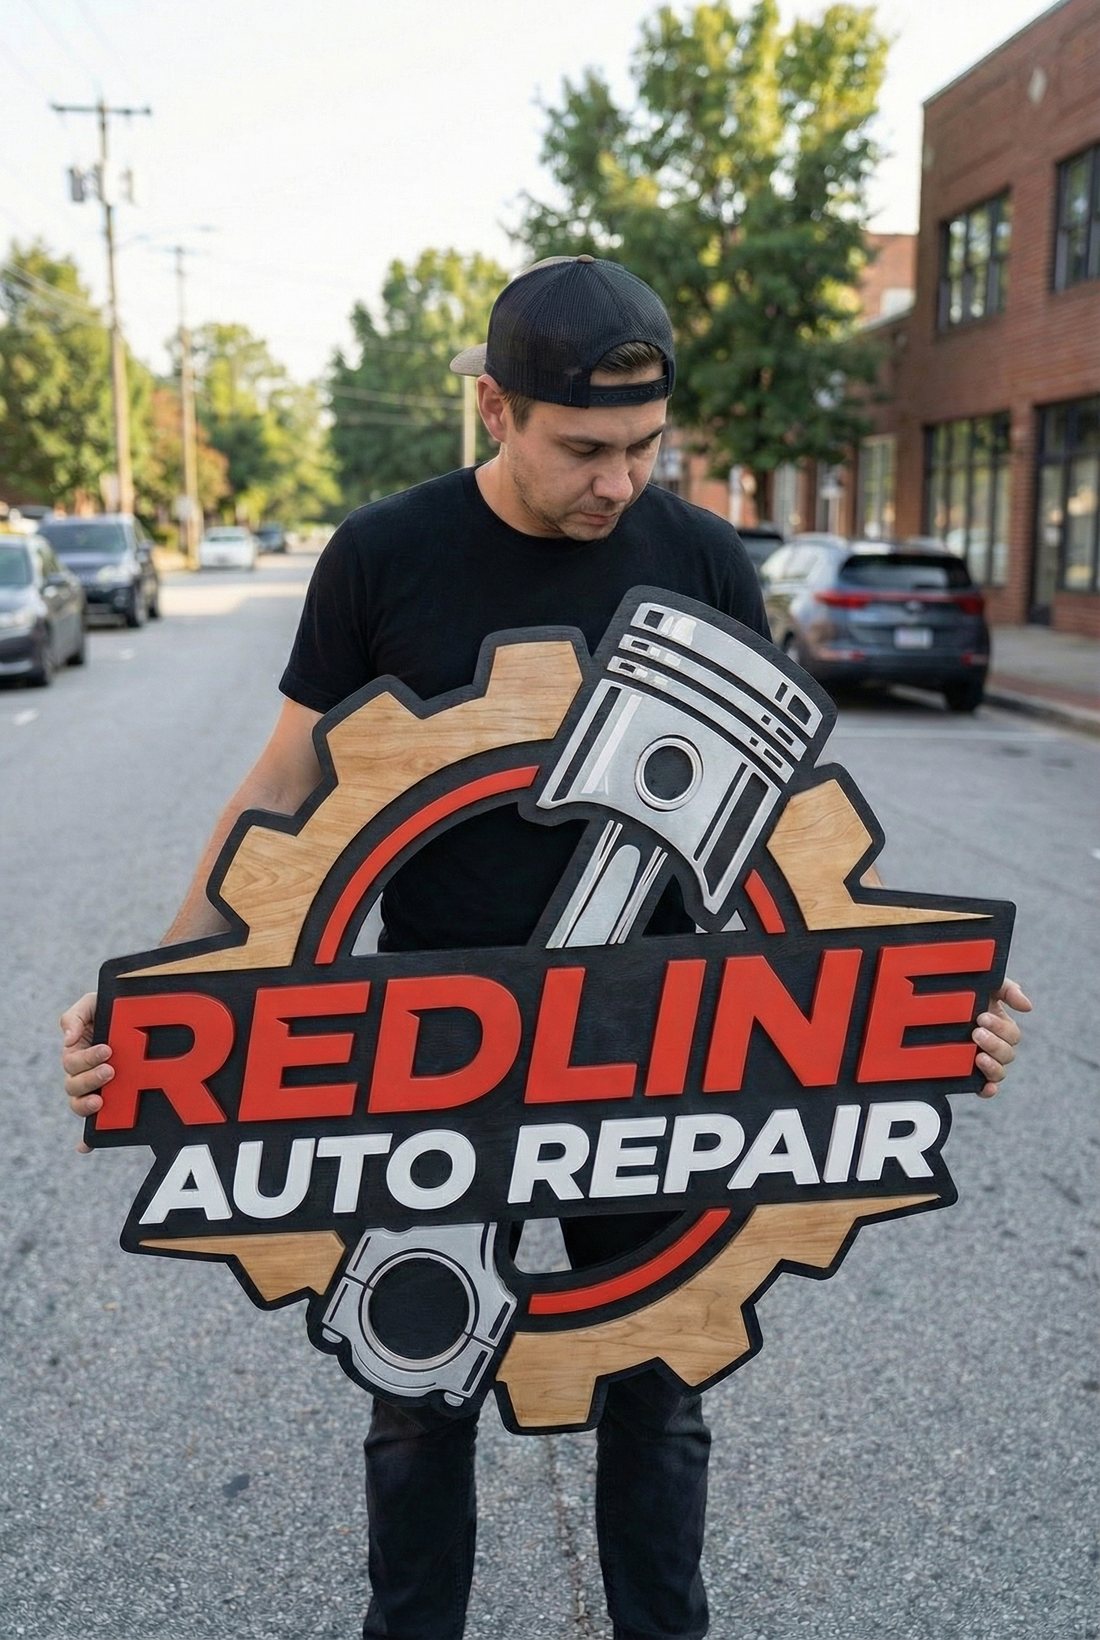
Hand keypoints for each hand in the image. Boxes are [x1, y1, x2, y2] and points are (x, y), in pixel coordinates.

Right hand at [60, 992, 112, 1151]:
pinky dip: (86, 1140)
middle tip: (111, 1070)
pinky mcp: (113, 1103)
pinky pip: (94, 1127)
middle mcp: (84, 1074)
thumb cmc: (114, 1009)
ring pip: (80, 1105)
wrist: (143, 1017)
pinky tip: (85, 1147)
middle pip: (74, 1086)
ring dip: (87, 1106)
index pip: (72, 1062)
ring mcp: (98, 1090)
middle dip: (90, 1079)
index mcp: (78, 1052)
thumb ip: (75, 1016)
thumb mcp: (93, 1004)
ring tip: (102, 1100)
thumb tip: (66, 1040)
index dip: (87, 1059)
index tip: (108, 1050)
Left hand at [972, 978, 1031, 1097]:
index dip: (999, 1027)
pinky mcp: (970, 1076)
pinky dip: (988, 1090)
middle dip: (993, 1043)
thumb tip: (1028, 1007)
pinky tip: (986, 1087)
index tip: (981, 1017)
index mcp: (1001, 1028)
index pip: (1012, 1034)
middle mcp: (995, 1048)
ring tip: (978, 1057)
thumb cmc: (964, 994)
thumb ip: (1008, 990)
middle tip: (975, 1033)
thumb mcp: (986, 986)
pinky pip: (985, 1088)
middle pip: (1007, 1054)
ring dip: (992, 1066)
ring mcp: (983, 1063)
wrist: (928, 1006)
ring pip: (999, 1072)